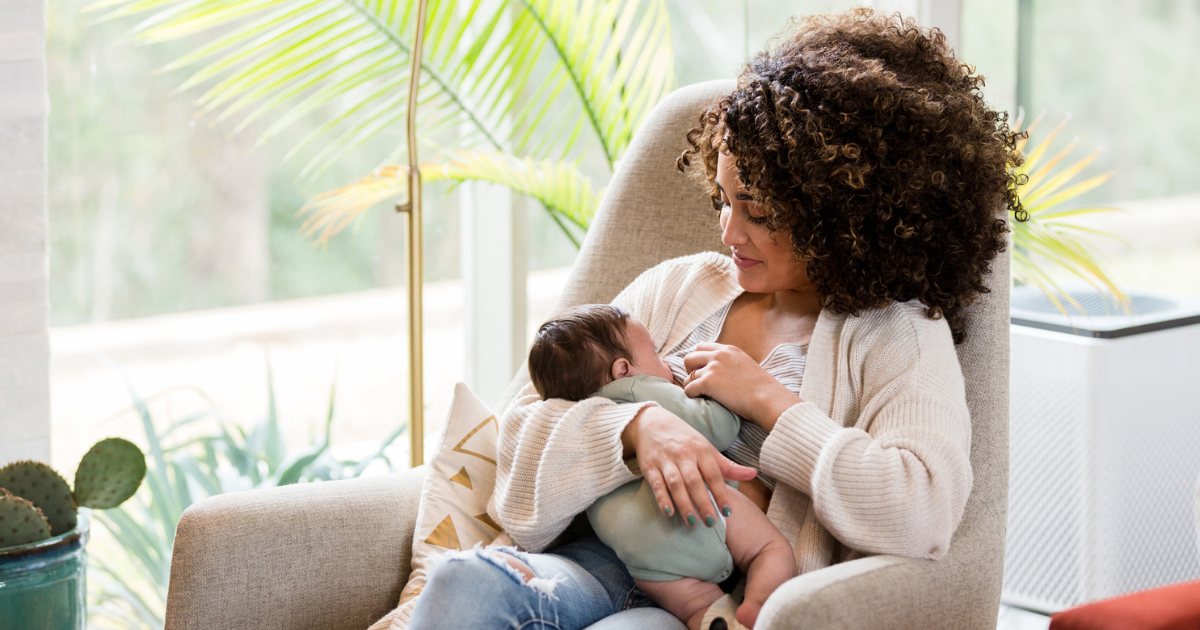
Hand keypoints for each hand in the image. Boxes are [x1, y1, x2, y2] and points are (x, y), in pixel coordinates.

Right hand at [622, 406, 756, 526]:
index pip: (714, 474)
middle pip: (695, 481)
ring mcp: (666, 460)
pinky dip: (662, 498)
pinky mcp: (649, 466)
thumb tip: (753, 474)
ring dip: (684, 504)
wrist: (651, 422)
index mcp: (701, 450)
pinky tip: (669, 512)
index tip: (728, 512)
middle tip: (711, 523)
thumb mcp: (706, 448)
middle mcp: (684, 454)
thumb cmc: (684, 439)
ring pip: (676, 484)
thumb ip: (728, 465)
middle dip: (704, 503)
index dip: (721, 494)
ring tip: (693, 522)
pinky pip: (656, 484)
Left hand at [682, 342, 802, 429]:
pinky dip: (690, 394)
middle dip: (690, 370)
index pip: (702, 347)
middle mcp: (719, 355)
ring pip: (688, 375)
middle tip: (696, 381)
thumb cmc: (761, 387)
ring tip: (698, 393)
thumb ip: (731, 363)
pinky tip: (698, 399)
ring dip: (691, 384)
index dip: (698, 359)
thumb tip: (722, 372)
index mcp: (729, 350)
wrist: (767, 398)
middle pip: (690, 358)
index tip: (701, 370)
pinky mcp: (708, 382)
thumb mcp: (746, 364)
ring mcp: (712, 368)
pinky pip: (689, 388)